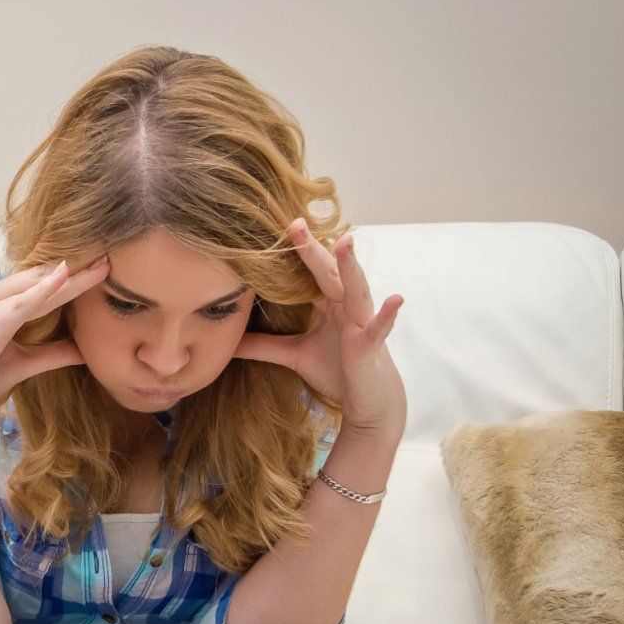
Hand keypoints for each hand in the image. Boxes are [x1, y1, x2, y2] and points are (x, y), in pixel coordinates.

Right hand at [0, 258, 111, 438]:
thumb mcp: (20, 365)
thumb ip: (50, 353)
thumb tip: (84, 350)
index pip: (34, 282)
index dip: (66, 274)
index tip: (98, 267)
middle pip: (37, 277)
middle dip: (75, 267)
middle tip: (109, 256)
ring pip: (35, 285)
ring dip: (71, 274)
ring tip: (103, 262)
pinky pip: (22, 302)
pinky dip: (46, 288)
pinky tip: (67, 274)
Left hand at [233, 219, 406, 435]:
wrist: (366, 400)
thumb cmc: (335, 370)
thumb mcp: (293, 355)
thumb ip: (263, 346)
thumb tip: (228, 342)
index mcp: (328, 302)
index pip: (309, 271)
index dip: (295, 251)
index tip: (275, 227)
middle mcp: (346, 305)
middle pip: (329, 272)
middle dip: (313, 248)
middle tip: (295, 222)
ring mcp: (361, 322)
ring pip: (357, 289)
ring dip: (351, 267)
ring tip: (346, 242)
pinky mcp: (372, 345)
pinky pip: (380, 328)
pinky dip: (387, 314)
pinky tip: (395, 299)